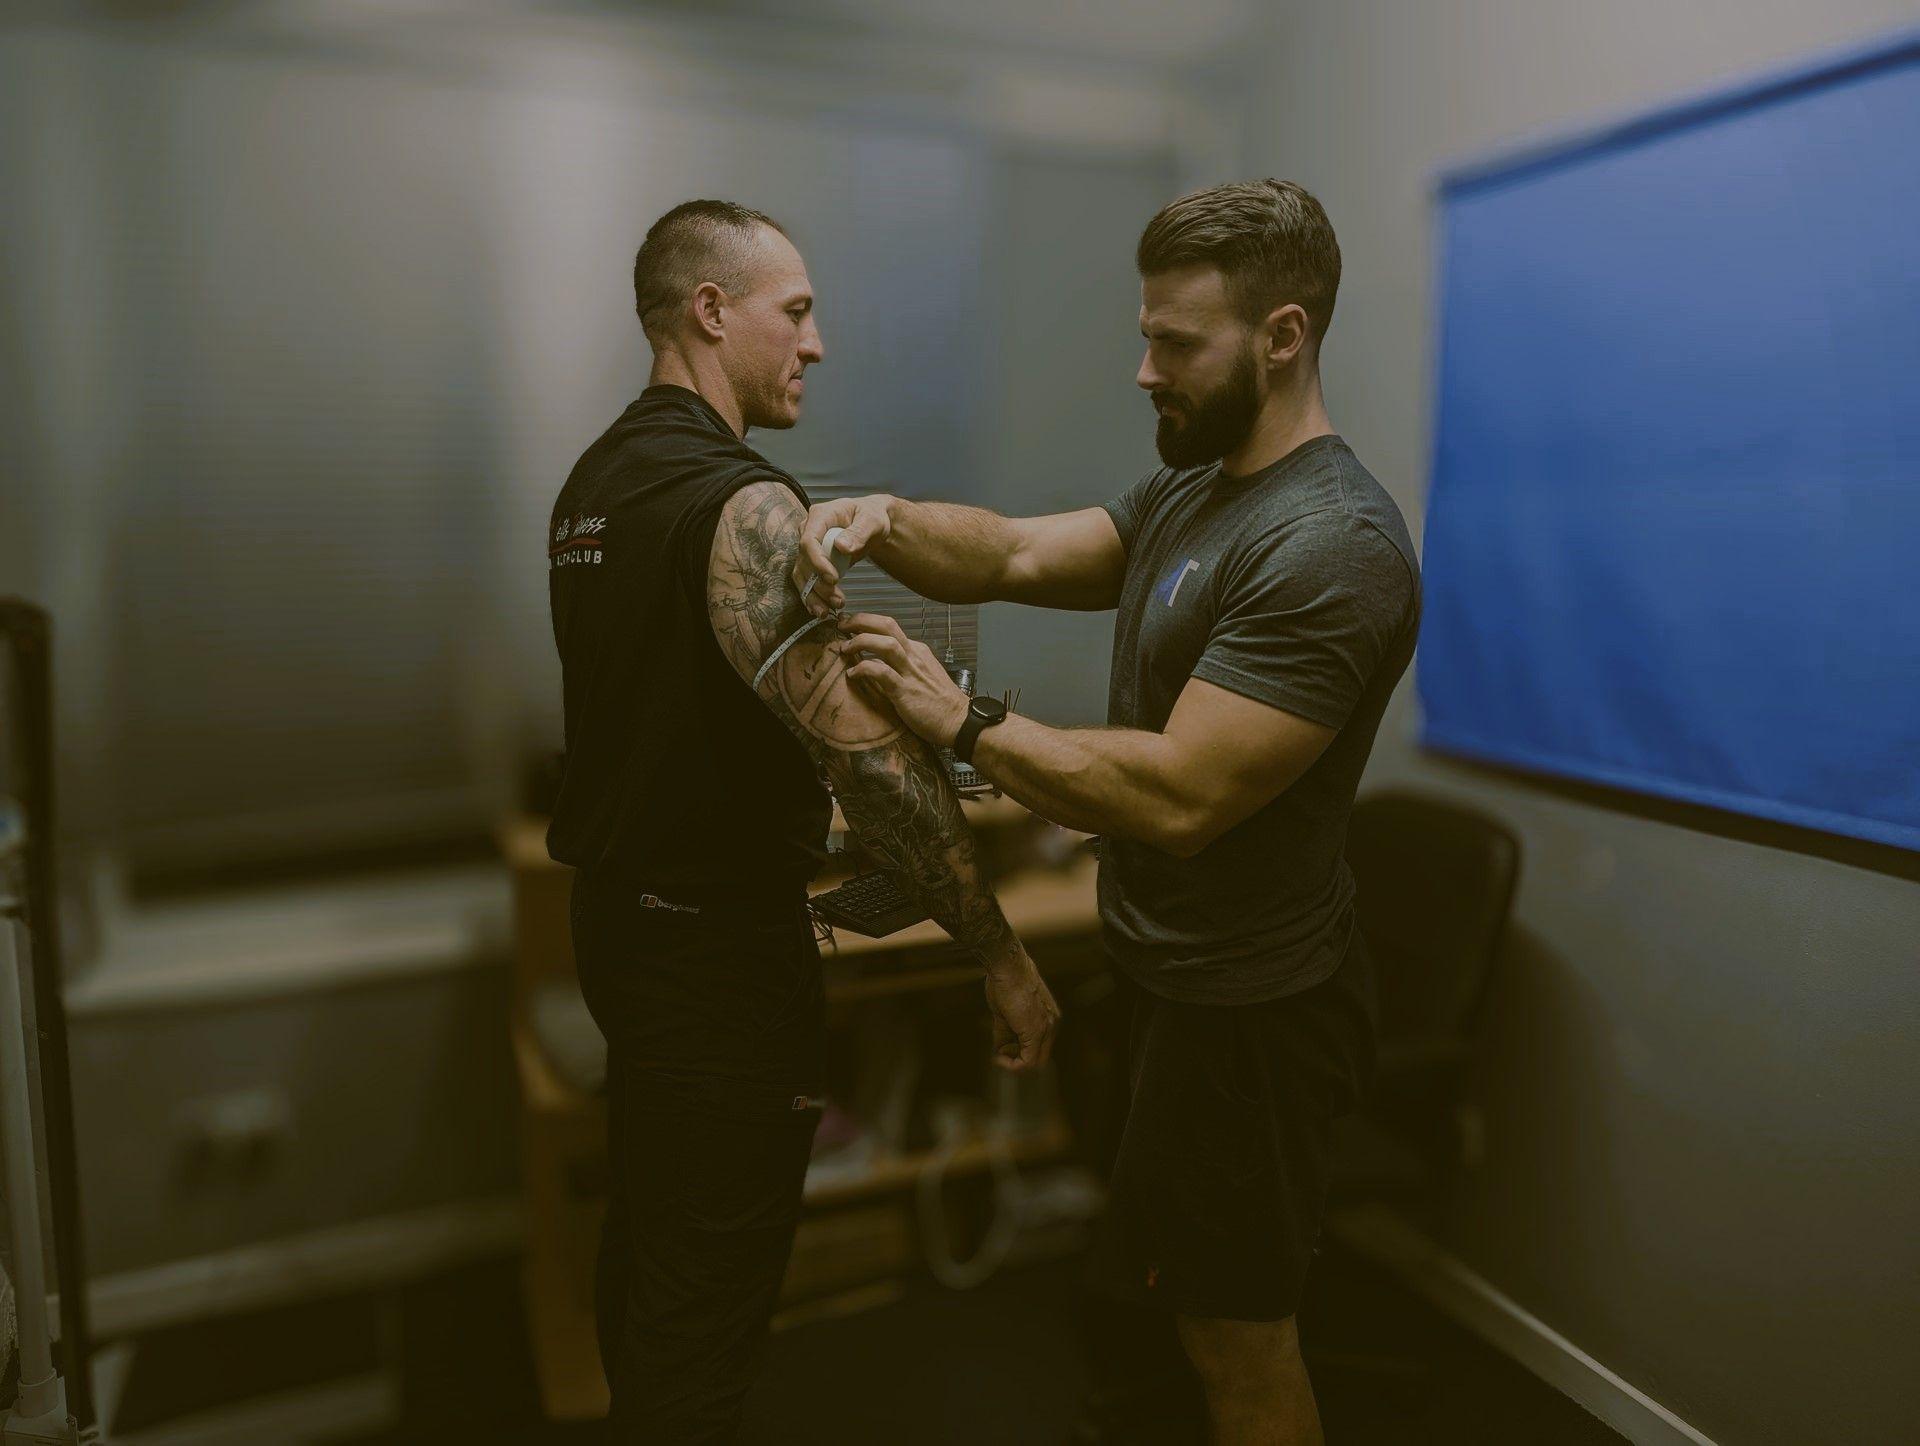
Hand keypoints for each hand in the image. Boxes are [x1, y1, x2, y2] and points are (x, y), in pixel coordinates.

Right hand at [792, 494, 897, 615]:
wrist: (871, 525)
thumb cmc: (872, 517)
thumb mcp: (872, 521)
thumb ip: (859, 532)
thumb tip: (841, 546)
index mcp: (820, 516)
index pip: (809, 541)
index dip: (817, 562)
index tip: (832, 579)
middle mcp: (808, 530)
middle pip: (804, 562)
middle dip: (818, 584)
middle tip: (837, 600)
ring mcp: (808, 547)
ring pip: (802, 575)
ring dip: (814, 595)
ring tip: (831, 609)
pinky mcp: (812, 562)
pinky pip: (807, 581)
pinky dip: (814, 597)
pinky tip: (822, 609)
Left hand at [834, 613, 970, 747]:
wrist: (959, 722)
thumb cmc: (941, 703)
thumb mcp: (923, 675)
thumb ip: (904, 666)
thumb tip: (880, 665)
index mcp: (917, 651)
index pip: (890, 628)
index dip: (868, 623)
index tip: (851, 626)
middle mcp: (914, 656)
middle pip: (887, 625)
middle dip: (861, 620)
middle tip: (842, 624)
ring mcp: (911, 672)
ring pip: (885, 644)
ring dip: (861, 641)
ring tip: (845, 647)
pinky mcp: (906, 691)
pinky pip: (882, 673)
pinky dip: (864, 669)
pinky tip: (852, 674)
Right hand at [983, 952, 1059, 1071]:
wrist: (1008, 966)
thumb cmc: (1005, 981)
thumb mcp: (1006, 1012)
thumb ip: (1007, 1032)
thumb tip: (1000, 1049)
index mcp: (1049, 1017)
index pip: (1040, 1047)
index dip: (1020, 1054)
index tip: (1002, 1050)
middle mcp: (1052, 1024)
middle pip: (1039, 1058)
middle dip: (1017, 1060)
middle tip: (999, 1053)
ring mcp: (1046, 1028)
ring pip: (1034, 1062)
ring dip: (1013, 1062)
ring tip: (999, 1052)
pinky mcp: (1035, 1031)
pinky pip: (1027, 1061)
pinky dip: (1012, 1064)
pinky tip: (998, 1057)